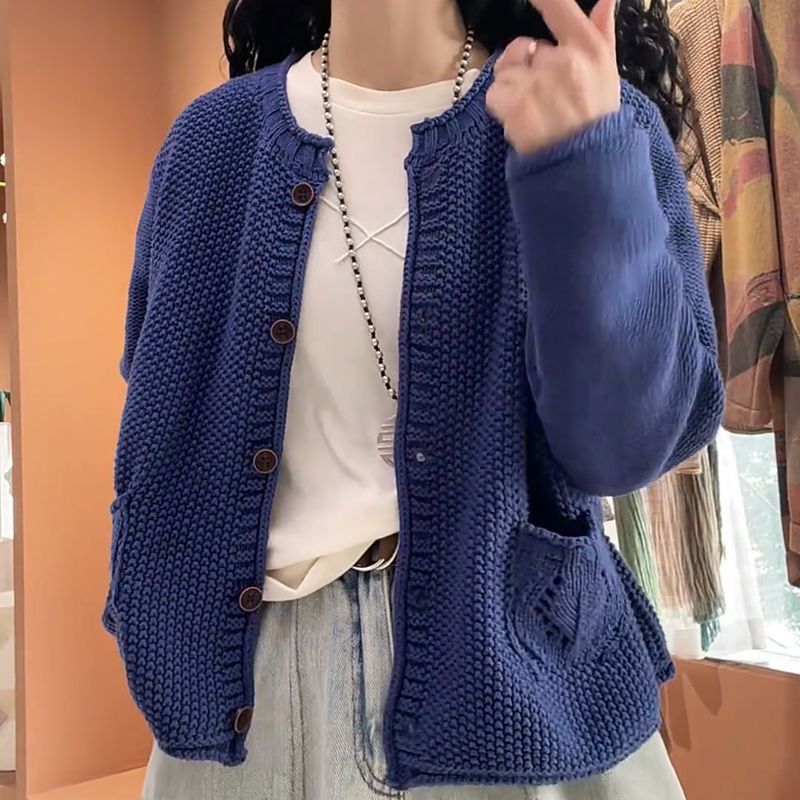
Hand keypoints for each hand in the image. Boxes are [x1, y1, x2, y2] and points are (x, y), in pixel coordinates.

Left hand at [486, 0, 620, 154]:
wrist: (584, 165)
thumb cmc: (596, 119)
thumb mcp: (608, 72)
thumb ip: (602, 31)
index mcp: (588, 48)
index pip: (559, 7)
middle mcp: (561, 61)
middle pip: (526, 47)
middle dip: (528, 66)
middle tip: (545, 93)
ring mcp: (536, 84)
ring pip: (506, 69)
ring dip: (512, 85)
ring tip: (532, 107)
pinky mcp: (515, 106)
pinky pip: (495, 92)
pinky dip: (502, 105)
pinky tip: (520, 118)